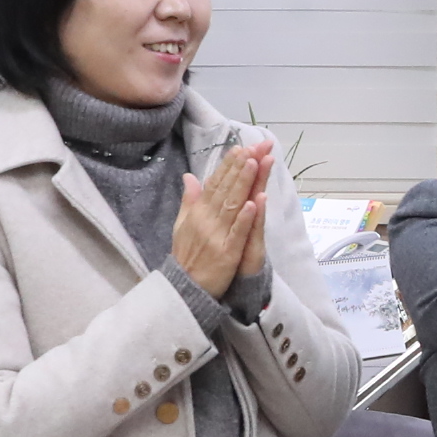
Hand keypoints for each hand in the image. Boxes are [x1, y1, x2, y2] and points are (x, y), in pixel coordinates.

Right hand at [174, 141, 270, 298]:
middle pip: (225, 189)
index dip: (228, 165)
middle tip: (254, 147)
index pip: (214, 183)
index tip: (240, 147)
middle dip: (240, 167)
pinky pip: (237, 233)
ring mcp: (217, 236)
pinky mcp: (227, 253)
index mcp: (197, 212)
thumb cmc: (186, 256)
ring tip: (254, 164)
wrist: (183, 288)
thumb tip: (189, 176)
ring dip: (243, 184)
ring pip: (232, 205)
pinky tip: (254, 202)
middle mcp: (206, 220)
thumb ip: (189, 200)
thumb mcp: (182, 225)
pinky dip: (245, 218)